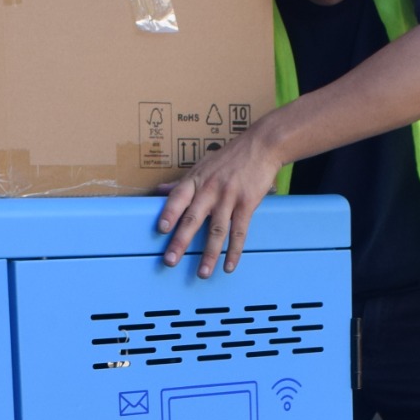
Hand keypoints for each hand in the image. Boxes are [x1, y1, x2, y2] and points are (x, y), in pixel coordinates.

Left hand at [155, 127, 284, 277]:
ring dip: (209, 254)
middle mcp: (210, 189)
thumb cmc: (229, 157)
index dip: (169, 212)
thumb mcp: (201, 166)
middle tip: (170, 260)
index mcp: (196, 180)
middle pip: (193, 218)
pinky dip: (234, 251)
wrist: (261, 146)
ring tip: (202, 273)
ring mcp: (229, 197)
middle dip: (181, 241)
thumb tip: (158, 190)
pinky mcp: (247, 204)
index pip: (178, 197)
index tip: (162, 229)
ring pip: (217, 230)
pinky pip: (239, 232)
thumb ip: (181, 182)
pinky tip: (229, 265)